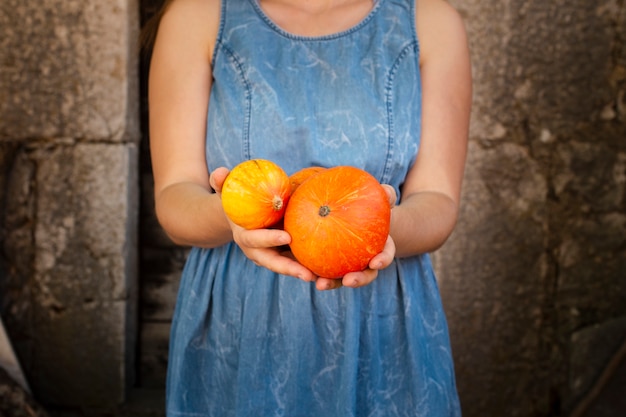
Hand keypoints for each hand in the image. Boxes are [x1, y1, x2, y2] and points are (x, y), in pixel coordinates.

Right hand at [209, 167, 317, 281]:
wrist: (241, 216)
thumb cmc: (237, 200)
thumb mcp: (227, 191)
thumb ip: (221, 183)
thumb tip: (219, 172)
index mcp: (244, 236)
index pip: (254, 240)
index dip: (269, 239)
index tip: (287, 237)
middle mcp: (257, 251)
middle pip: (272, 262)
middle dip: (288, 268)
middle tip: (306, 273)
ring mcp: (271, 256)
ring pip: (285, 267)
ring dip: (300, 273)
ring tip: (318, 277)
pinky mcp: (283, 256)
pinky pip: (295, 263)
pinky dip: (307, 267)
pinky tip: (325, 271)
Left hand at [315, 183, 397, 290]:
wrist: (352, 214)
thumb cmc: (369, 205)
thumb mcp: (378, 198)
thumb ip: (385, 195)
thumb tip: (387, 191)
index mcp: (380, 248)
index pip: (384, 256)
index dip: (382, 261)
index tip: (375, 263)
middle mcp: (364, 262)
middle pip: (364, 275)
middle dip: (358, 280)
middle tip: (348, 281)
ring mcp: (346, 266)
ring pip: (341, 279)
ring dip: (332, 283)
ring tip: (320, 284)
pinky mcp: (328, 265)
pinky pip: (321, 270)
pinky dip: (313, 272)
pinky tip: (303, 272)